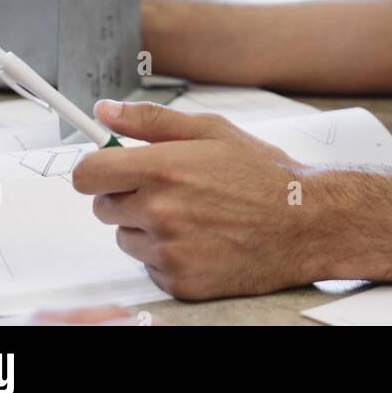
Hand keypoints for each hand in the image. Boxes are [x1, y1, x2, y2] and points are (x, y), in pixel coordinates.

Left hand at [71, 100, 335, 300]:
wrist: (303, 222)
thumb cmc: (261, 173)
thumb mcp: (209, 129)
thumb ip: (149, 120)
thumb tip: (104, 111)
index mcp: (163, 169)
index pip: (88, 175)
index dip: (95, 169)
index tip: (107, 167)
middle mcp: (160, 212)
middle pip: (102, 207)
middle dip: (125, 195)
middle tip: (165, 187)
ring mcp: (169, 251)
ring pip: (126, 237)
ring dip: (145, 226)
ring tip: (189, 213)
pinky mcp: (179, 282)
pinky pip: (148, 266)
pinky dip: (165, 254)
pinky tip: (199, 238)